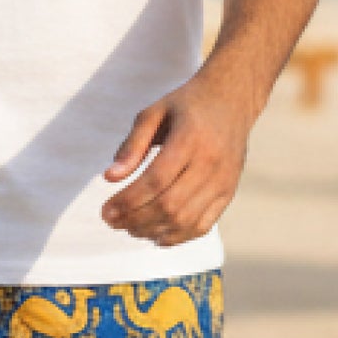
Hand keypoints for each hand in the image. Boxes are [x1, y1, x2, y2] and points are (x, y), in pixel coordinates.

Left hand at [100, 76, 255, 244]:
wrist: (232, 100)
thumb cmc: (186, 105)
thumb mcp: (154, 112)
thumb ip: (132, 144)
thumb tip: (110, 177)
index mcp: (190, 139)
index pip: (156, 180)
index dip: (128, 201)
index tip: (105, 211)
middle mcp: (211, 163)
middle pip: (170, 204)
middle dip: (136, 219)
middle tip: (112, 222)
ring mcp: (223, 181)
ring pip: (186, 219)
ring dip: (153, 231)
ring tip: (129, 228)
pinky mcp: (229, 192)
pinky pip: (203, 225)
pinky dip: (178, 237)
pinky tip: (156, 236)